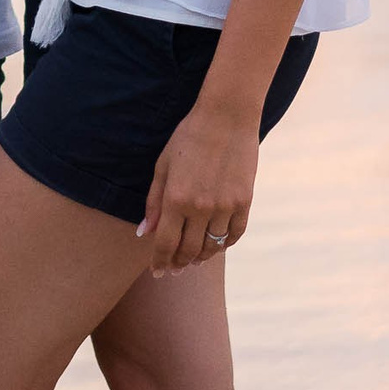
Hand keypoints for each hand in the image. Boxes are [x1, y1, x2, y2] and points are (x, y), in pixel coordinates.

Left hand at [137, 99, 257, 273]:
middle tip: (174, 269)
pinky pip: (235, 234)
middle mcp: (201, 207)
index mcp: (176, 199)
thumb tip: (144, 232)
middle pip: (189, 250)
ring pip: (213, 246)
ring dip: (201, 257)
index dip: (160, 261)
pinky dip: (224, 244)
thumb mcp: (163, 165)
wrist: (226, 117)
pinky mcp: (244, 201)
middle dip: (179, 263)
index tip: (157, 271)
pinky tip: (216, 244)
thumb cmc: (188, 137)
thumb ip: (154, 201)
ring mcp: (225, 206)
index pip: (166, 244)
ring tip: (193, 259)